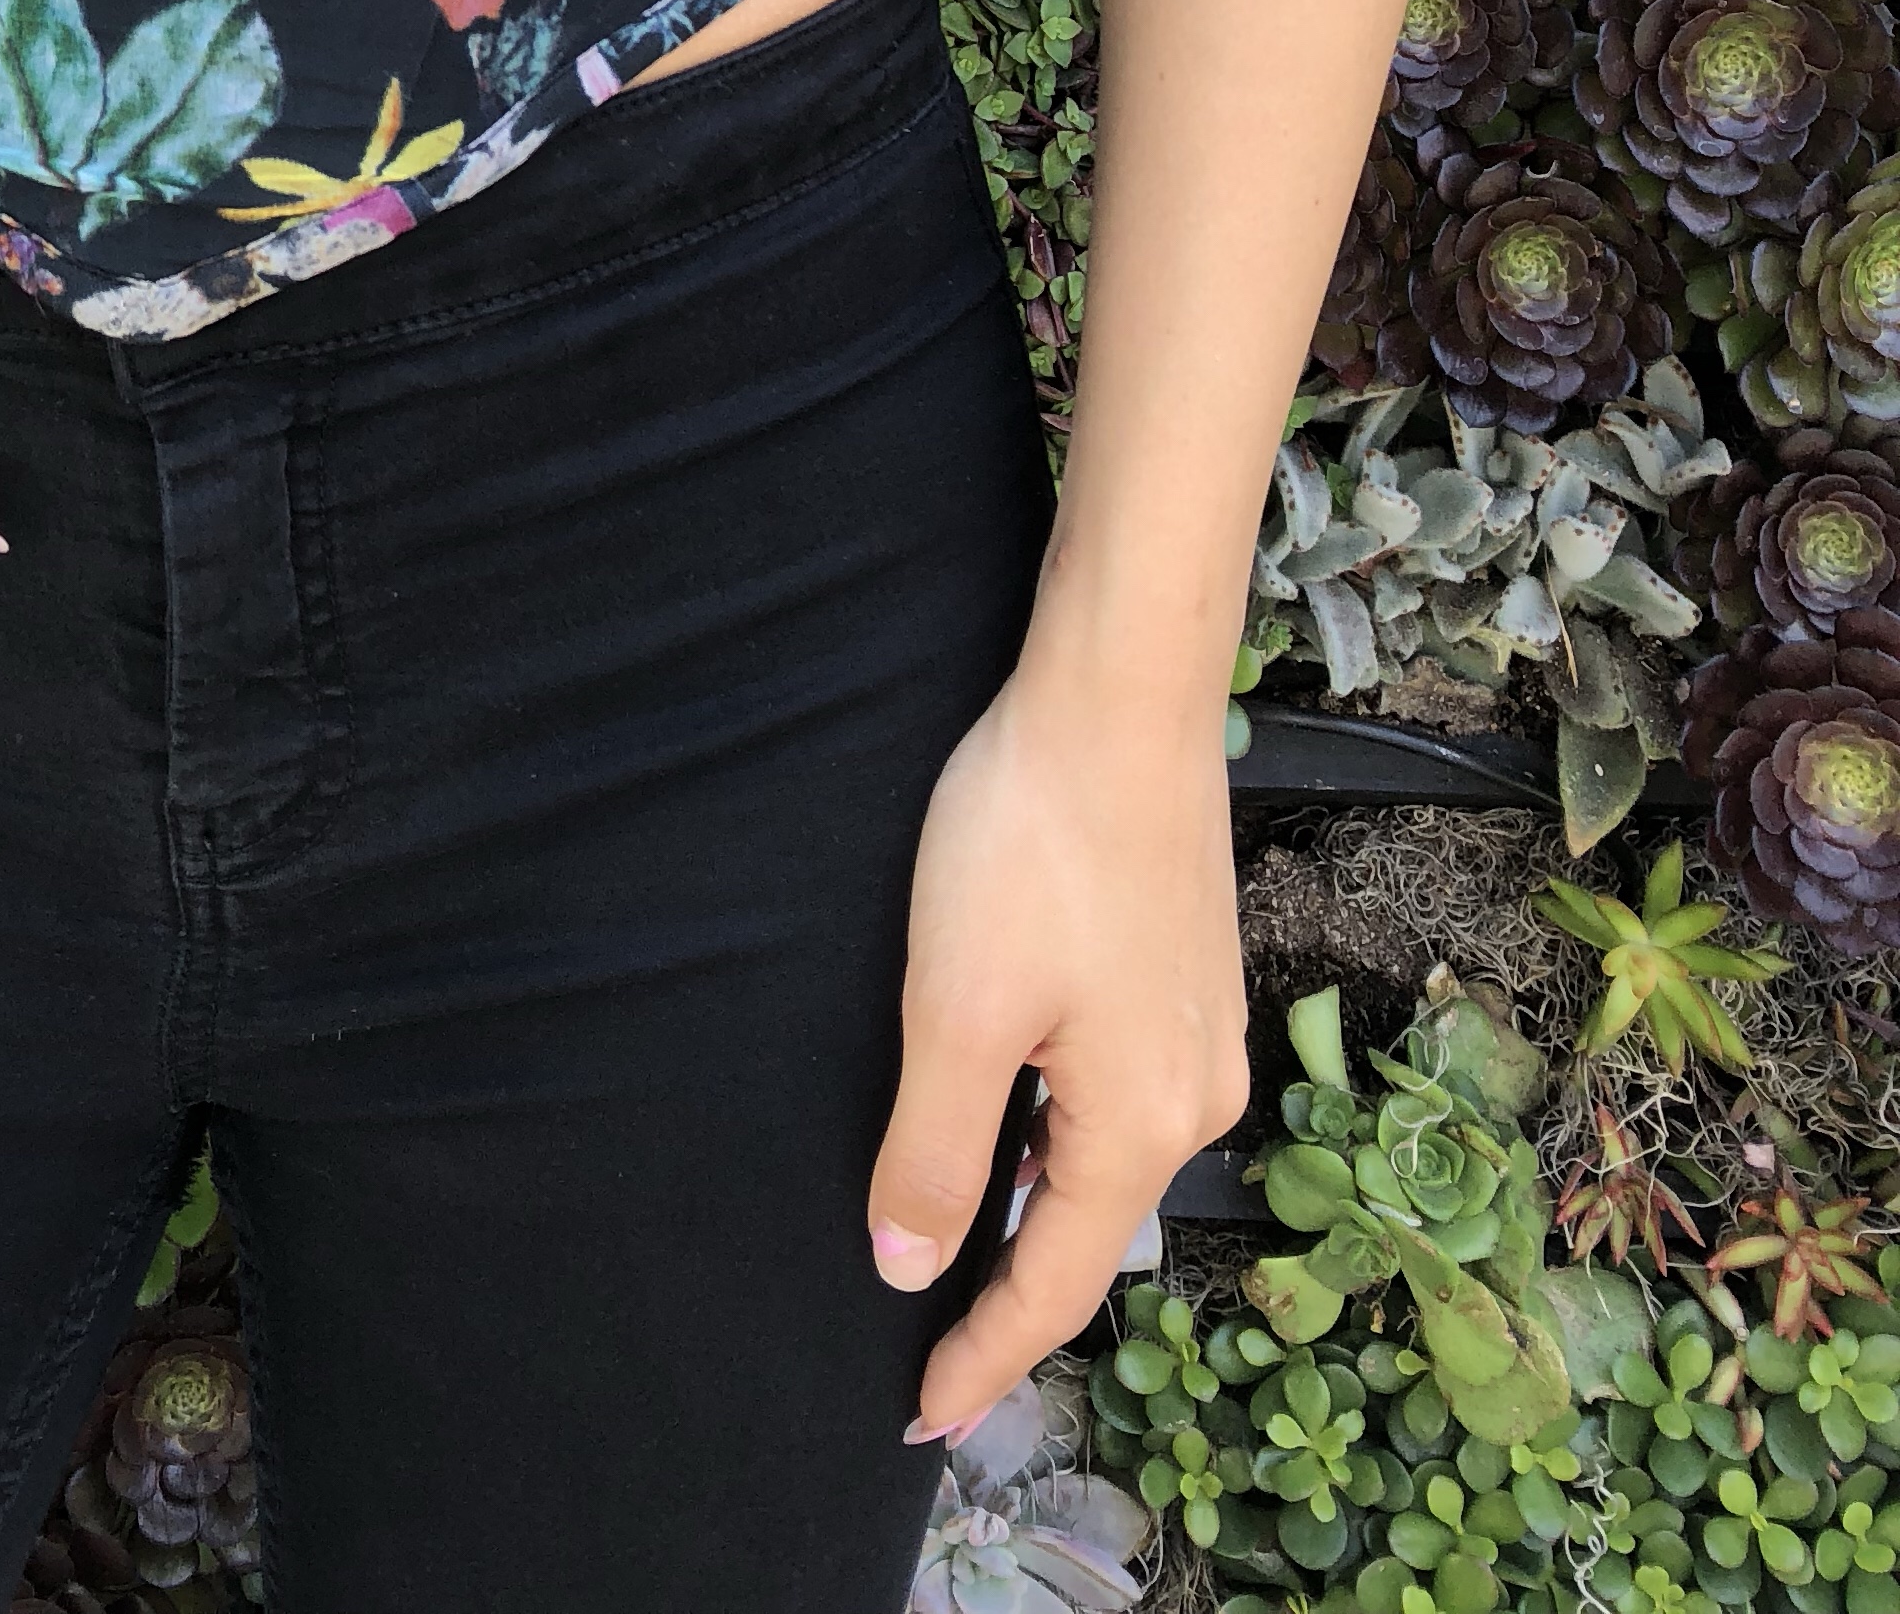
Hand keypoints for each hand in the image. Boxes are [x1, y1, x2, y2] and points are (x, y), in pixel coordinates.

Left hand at [868, 654, 1244, 1435]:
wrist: (1118, 695)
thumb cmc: (1036, 841)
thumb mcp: (958, 1009)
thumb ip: (936, 1151)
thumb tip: (909, 1267)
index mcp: (1143, 1123)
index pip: (1054, 1285)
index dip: (983, 1356)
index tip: (918, 1416)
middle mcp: (1196, 1095)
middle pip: (1087, 1229)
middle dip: (1009, 1293)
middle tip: (928, 1351)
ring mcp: (1201, 1032)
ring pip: (1100, 1159)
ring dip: (1030, 1208)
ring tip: (958, 1250)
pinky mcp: (1187, 975)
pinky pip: (1113, 1096)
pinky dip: (1054, 1135)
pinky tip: (1008, 1119)